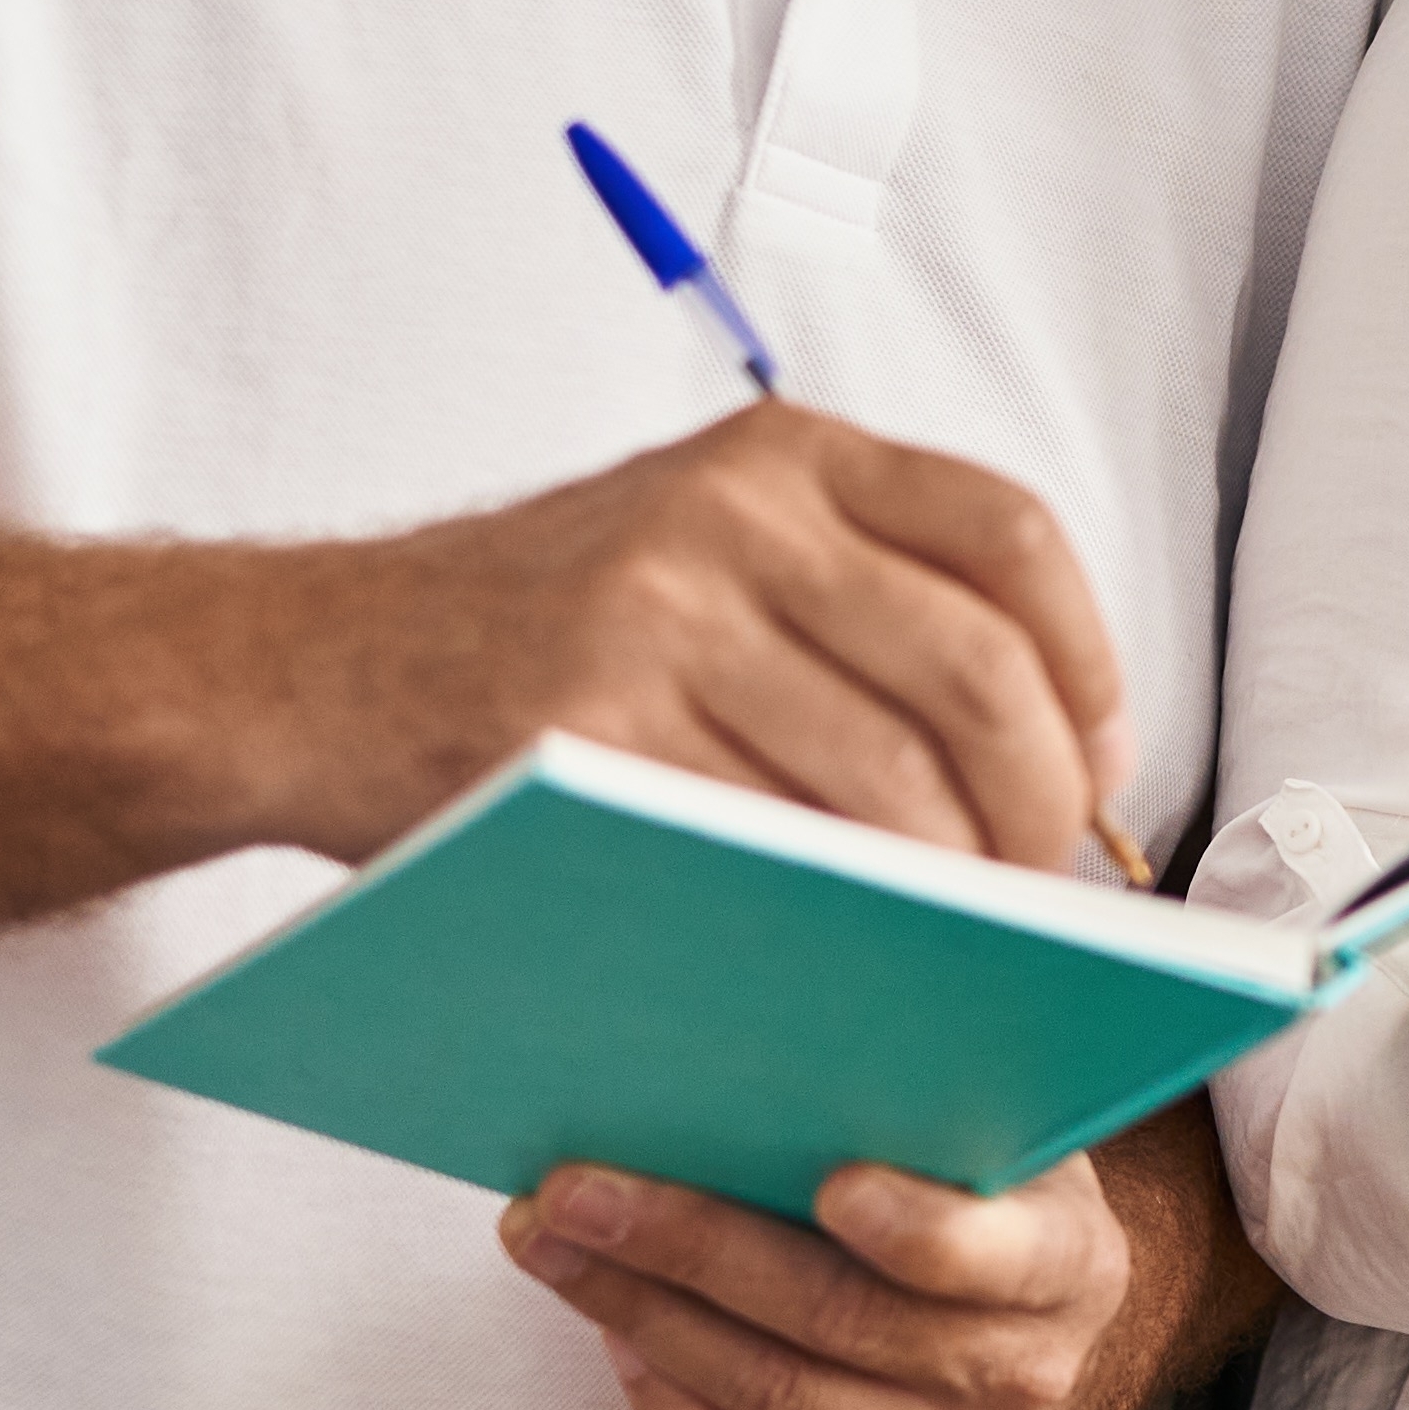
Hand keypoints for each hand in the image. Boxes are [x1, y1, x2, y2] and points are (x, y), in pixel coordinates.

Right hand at [331, 406, 1128, 873]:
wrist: (307, 668)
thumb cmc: (528, 635)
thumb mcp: (693, 544)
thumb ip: (851, 599)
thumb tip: (1051, 752)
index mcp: (782, 455)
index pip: (1009, 539)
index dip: (1090, 668)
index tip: (1101, 768)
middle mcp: (730, 516)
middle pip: (975, 675)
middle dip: (1037, 808)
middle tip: (1037, 890)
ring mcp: (656, 620)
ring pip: (886, 782)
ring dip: (946, 888)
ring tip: (951, 939)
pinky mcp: (592, 734)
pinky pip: (770, 848)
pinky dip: (834, 918)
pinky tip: (848, 954)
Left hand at [498, 1139, 1160, 1409]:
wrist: (1033, 1342)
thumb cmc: (987, 1203)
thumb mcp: (1000, 1132)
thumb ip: (936, 1090)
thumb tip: (814, 1020)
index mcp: (1068, 1264)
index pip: (990, 1256)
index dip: (916, 1229)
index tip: (831, 1184)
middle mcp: (1020, 1378)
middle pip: (836, 1318)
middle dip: (687, 1247)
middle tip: (577, 1190)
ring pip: (775, 1397)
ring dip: (643, 1317)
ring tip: (555, 1248)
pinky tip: (619, 1341)